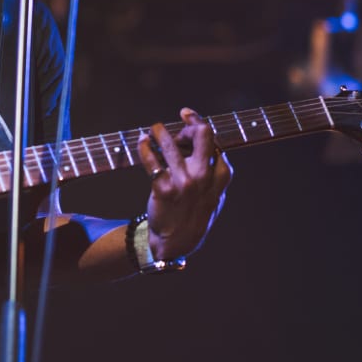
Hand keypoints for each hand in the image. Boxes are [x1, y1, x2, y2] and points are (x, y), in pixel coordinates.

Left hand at [136, 107, 232, 261]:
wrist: (176, 243)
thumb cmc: (193, 215)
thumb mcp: (214, 195)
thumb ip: (212, 171)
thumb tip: (196, 140)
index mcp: (220, 178)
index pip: (214, 141)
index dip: (200, 130)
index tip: (190, 125)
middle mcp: (204, 178)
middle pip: (202, 134)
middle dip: (191, 121)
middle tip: (181, 118)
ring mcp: (183, 183)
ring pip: (171, 143)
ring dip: (160, 131)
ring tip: (154, 129)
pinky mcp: (162, 189)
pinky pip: (151, 160)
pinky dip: (144, 147)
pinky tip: (141, 141)